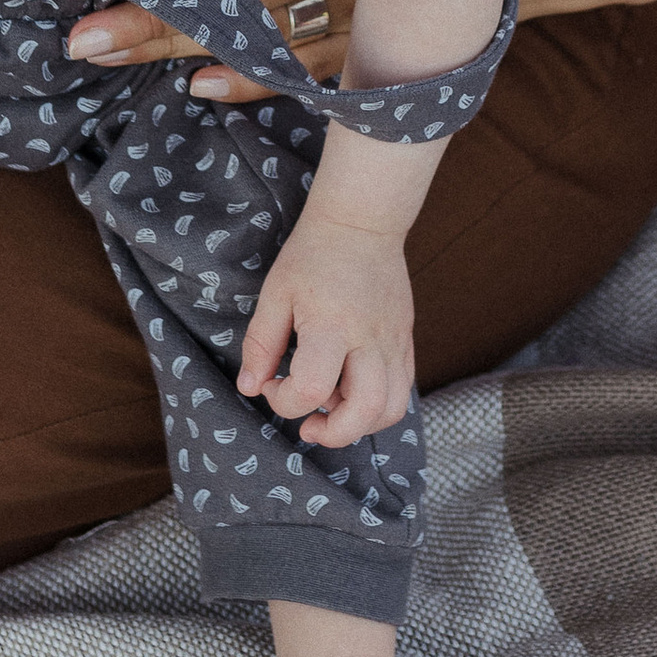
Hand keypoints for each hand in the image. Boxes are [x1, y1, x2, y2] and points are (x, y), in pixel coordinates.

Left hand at [239, 212, 415, 449]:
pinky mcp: (405, 341)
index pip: (312, 389)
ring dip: (361, 425)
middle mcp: (370, 339)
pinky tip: (351, 392)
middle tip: (308, 425)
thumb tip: (250, 388)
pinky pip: (403, 389)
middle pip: (366, 410)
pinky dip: (378, 406)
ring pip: (392, 408)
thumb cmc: (312, 255)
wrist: (361, 222)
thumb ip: (261, 344)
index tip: (271, 383)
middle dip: (334, 433)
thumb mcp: (276, 294)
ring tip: (332, 411)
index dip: (284, 401)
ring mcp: (394, 341)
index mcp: (332, 325)